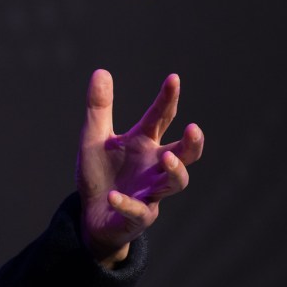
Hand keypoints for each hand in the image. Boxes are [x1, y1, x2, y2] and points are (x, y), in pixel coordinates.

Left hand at [76, 70, 203, 265]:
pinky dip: (127, 203)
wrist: (92, 215)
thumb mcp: (94, 138)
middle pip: (184, 154)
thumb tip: (101, 71)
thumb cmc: (100, 174)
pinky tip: (114, 196)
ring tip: (168, 158)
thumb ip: (99, 108)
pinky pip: (138, 210)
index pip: (161, 118)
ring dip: (175, 171)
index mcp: (144, 143)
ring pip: (174, 183)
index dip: (168, 99)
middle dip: (192, 144)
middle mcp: (154, 166)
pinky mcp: (138, 216)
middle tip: (194, 129)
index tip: (173, 78)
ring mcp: (150, 192)